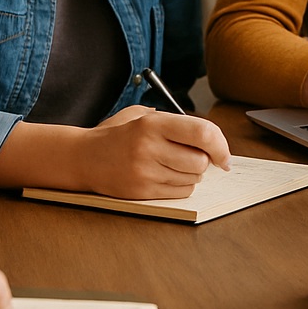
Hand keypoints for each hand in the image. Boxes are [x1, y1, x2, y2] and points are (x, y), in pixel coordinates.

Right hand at [66, 107, 230, 198]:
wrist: (84, 158)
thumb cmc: (118, 134)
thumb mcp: (142, 116)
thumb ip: (176, 122)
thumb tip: (212, 140)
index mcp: (153, 124)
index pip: (203, 133)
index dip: (221, 145)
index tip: (224, 154)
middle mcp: (149, 148)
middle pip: (201, 162)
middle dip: (205, 160)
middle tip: (194, 155)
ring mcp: (145, 172)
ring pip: (193, 179)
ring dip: (192, 173)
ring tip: (173, 163)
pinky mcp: (142, 192)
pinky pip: (180, 192)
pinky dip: (181, 185)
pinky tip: (165, 175)